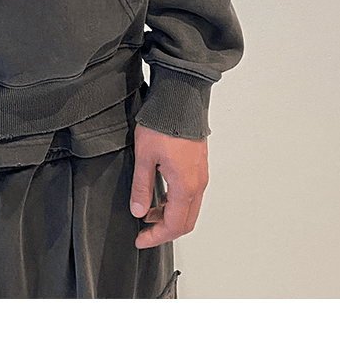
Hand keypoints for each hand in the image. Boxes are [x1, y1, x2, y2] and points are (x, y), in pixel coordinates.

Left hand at [129, 125, 207, 247]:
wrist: (181, 100)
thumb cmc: (164, 124)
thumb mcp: (144, 157)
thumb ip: (141, 187)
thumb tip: (138, 210)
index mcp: (184, 186)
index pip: (173, 225)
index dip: (156, 237)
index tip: (141, 241)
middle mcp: (197, 184)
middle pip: (185, 222)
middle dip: (164, 231)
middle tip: (145, 232)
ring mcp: (201, 175)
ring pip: (189, 209)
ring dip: (170, 216)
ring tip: (148, 212)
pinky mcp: (199, 167)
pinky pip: (191, 195)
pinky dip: (176, 203)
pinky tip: (159, 196)